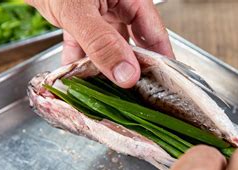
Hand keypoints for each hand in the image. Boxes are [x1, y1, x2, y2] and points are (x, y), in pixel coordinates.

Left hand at [26, 0, 173, 87]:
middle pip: (133, 43)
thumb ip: (102, 43)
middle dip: (130, 68)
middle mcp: (117, 4)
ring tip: (104, 90)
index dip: (160, 60)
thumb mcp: (79, 10)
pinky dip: (79, 59)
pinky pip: (83, 44)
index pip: (155, 33)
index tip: (162, 86)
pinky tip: (75, 75)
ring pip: (107, 46)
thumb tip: (126, 75)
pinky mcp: (77, 18)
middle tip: (134, 94)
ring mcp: (97, 12)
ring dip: (101, 67)